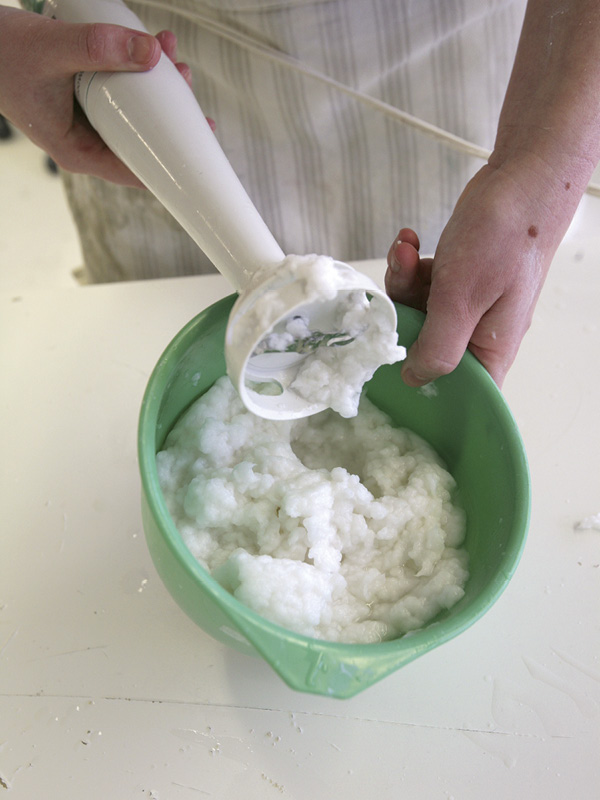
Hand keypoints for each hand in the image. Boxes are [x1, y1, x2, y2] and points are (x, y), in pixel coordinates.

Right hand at [0, 8, 192, 186]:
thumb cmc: (1, 56)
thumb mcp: (51, 50)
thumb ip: (99, 49)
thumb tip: (151, 53)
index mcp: (78, 152)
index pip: (134, 172)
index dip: (169, 164)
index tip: (198, 152)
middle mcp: (87, 142)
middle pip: (141, 139)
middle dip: (168, 113)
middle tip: (186, 82)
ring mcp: (88, 121)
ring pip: (134, 112)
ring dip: (156, 84)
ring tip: (170, 55)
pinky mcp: (88, 99)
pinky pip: (122, 91)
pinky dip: (136, 70)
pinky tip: (150, 47)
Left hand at [385, 159, 565, 387]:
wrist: (520, 178)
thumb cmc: (505, 238)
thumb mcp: (463, 299)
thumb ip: (438, 346)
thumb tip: (415, 379)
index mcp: (490, 349)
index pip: (459, 390)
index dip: (424, 384)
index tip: (391, 361)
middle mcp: (478, 333)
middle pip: (426, 347)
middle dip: (405, 313)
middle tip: (402, 280)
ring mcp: (467, 305)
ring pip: (418, 312)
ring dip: (404, 281)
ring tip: (406, 251)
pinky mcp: (456, 280)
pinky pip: (422, 285)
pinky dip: (410, 265)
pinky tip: (410, 242)